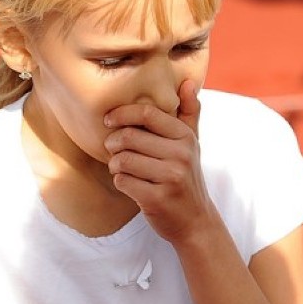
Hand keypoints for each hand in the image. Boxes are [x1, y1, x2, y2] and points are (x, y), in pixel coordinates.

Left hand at [103, 80, 217, 243]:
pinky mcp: (157, 198)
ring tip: (122, 168)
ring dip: (114, 165)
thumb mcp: (191, 144)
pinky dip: (120, 183)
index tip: (108, 121)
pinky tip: (130, 185)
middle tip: (113, 150)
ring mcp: (171, 177)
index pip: (146, 113)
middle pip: (128, 137)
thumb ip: (189, 113)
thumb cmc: (185, 176)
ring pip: (122, 160)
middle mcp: (181, 154)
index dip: (121, 114)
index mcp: (185, 136)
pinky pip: (122, 181)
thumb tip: (187, 82)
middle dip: (113, 144)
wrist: (195, 221)